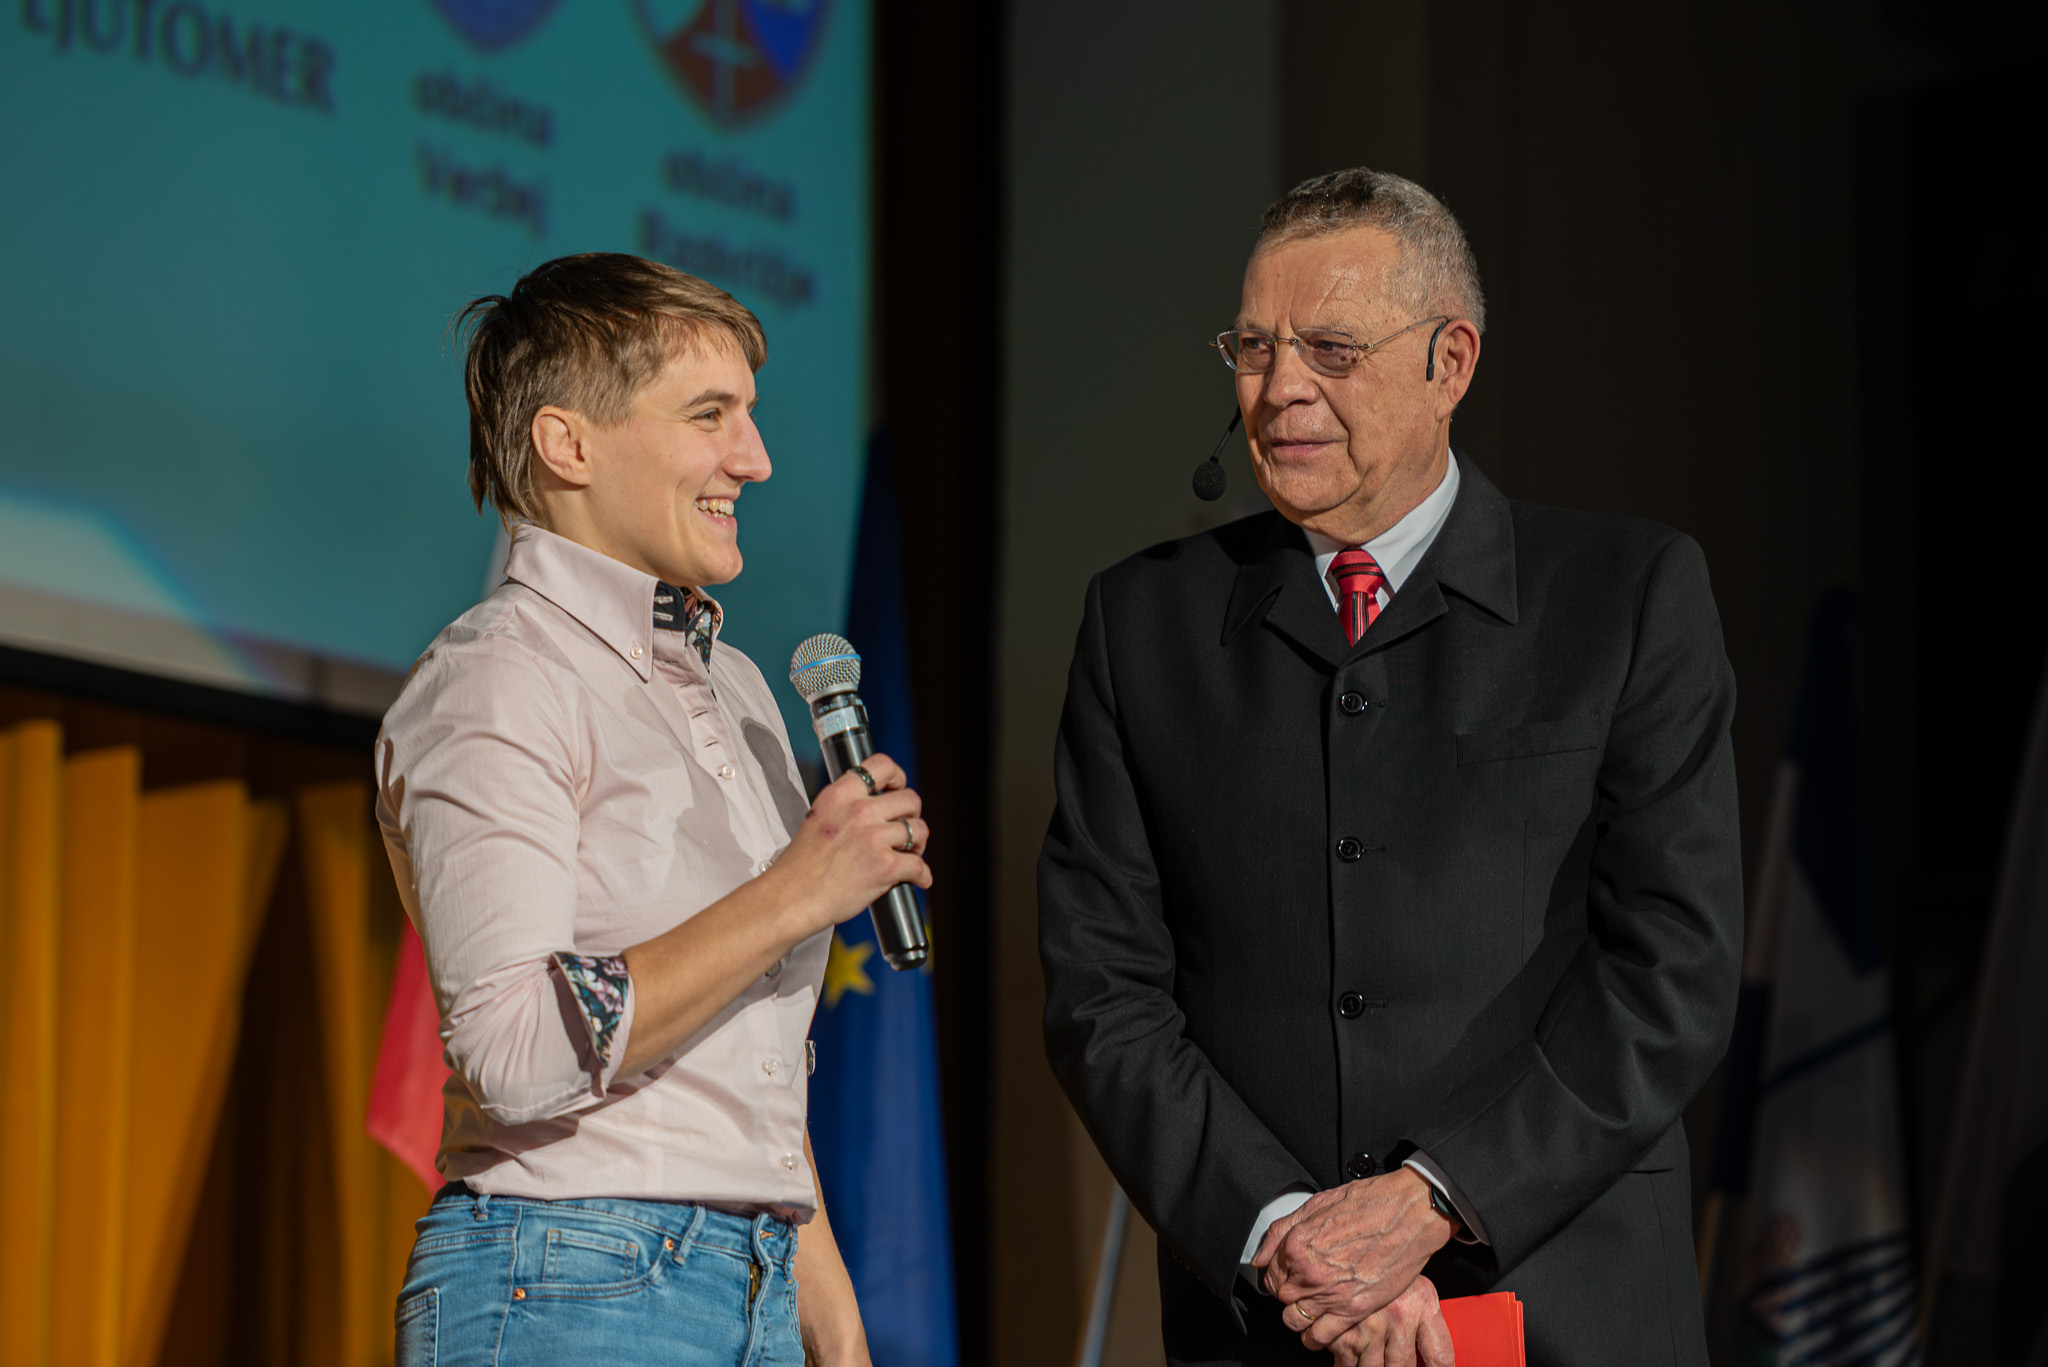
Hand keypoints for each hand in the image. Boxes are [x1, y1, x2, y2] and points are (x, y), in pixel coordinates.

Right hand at [770, 752, 930, 937]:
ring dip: (918, 844)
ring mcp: (874, 838)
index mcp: (840, 795)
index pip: (881, 765)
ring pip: (919, 829)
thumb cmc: (801, 866)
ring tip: (910, 855)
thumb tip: (875, 808)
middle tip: (905, 830)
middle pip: (909, 799)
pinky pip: (920, 865)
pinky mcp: (885, 866)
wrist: (791, 898)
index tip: (898, 789)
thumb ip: (844, 807)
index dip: (898, 777)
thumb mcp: (817, 819)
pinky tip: (919, 879)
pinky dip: (922, 876)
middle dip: (912, 815)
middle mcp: (859, 811)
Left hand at [1256, 1168, 1454, 1348]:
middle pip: (1281, 1298)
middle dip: (1288, 1295)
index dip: (1276, 1276)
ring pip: (1295, 1320)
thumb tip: (1260, 1256)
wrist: (1410, 1213)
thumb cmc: (1369, 1203)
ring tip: (1308, 1310)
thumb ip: (1282, 1231)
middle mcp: (1310, 1272)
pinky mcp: (1355, 1309)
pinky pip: (1321, 1336)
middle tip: (1301, 1289)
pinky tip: (1317, 1332)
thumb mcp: (1316, 1204)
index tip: (1286, 1276)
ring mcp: (1331, 1293)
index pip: (1269, 1274)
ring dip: (1298, 1317)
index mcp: (1297, 1244)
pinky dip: (1314, 1338)